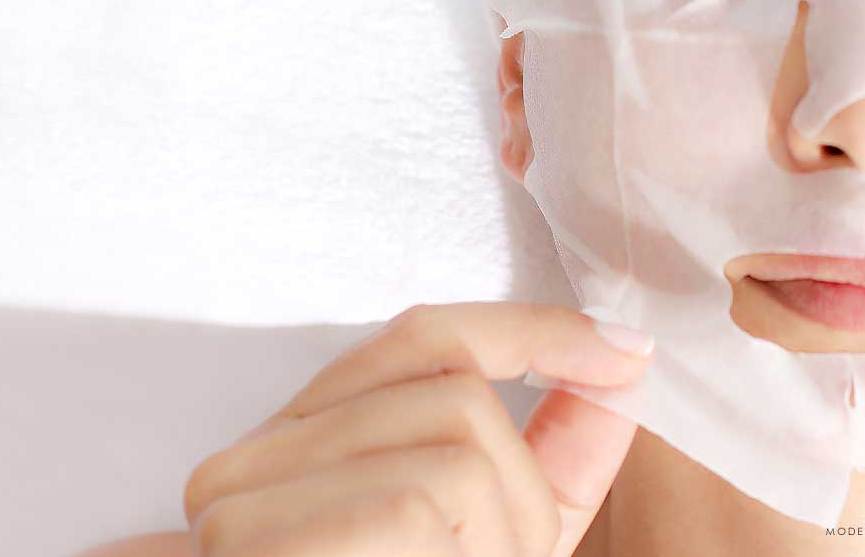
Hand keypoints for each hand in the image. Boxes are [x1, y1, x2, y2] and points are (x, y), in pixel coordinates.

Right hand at [182, 301, 654, 555]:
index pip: (425, 335)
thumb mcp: (490, 546)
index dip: (533, 330)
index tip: (623, 351)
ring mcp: (241, 491)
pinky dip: (465, 556)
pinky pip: (417, 505)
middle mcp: (263, 447)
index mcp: (315, 436)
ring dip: (500, 542)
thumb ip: (550, 462)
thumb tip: (623, 374)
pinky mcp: (247, 536)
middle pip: (455, 392)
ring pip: (455, 452)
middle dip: (522, 488)